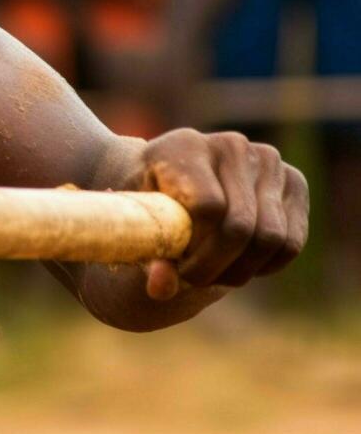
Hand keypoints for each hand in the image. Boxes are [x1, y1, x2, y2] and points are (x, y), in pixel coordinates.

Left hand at [137, 128, 307, 299]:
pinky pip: (291, 242)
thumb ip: (148, 254)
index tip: (177, 265)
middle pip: (240, 225)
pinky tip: (240, 262)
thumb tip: (160, 287)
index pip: (207, 206)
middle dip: (217, 266)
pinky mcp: (294, 181)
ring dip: (242, 269)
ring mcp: (267, 161)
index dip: (195, 247)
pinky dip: (267, 264)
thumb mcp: (139, 223)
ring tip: (215, 273)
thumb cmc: (152, 203)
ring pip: (270, 237)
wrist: (176, 179)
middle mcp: (230, 146)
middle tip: (196, 279)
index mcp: (184, 146)